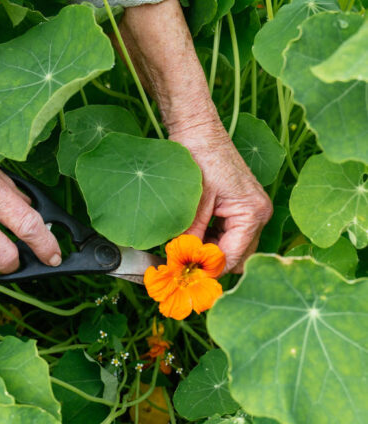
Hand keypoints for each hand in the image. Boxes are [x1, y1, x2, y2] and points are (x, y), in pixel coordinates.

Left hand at [170, 123, 271, 273]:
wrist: (199, 131)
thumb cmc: (201, 157)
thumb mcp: (195, 200)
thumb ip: (192, 233)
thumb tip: (184, 259)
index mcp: (253, 212)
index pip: (234, 256)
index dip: (210, 268)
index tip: (186, 273)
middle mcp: (258, 214)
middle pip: (238, 256)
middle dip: (213, 263)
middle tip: (184, 266)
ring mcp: (250, 211)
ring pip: (233, 247)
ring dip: (211, 252)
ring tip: (184, 251)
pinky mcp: (239, 207)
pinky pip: (228, 234)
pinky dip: (211, 240)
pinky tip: (192, 238)